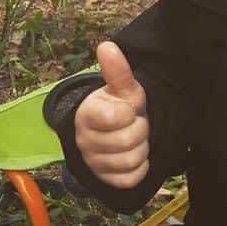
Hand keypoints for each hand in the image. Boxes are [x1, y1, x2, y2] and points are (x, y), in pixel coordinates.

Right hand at [74, 42, 149, 188]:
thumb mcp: (123, 88)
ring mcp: (95, 162)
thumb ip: (117, 70)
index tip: (129, 109)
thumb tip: (107, 46)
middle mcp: (85, 141)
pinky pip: (132, 178)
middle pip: (127, 141)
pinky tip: (135, 154)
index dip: (130, 112)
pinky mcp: (107, 180)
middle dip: (140, 130)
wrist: (115, 131)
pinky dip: (141, 166)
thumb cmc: (120, 106)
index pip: (116, 117)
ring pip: (131, 160)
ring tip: (135, 138)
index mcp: (87, 114)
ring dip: (141, 148)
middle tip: (135, 123)